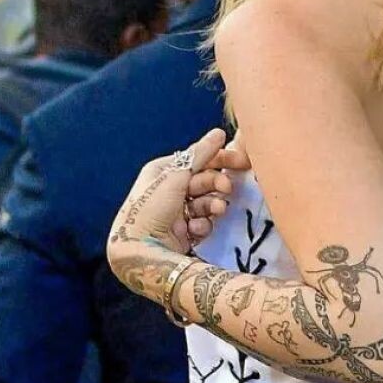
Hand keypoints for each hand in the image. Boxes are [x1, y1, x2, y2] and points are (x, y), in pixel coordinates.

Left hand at [109, 128, 235, 256]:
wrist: (141, 250)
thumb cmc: (152, 207)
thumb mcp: (176, 176)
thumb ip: (201, 154)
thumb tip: (219, 132)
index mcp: (163, 171)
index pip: (197, 160)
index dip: (219, 160)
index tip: (241, 161)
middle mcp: (169, 190)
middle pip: (204, 181)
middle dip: (216, 185)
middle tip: (226, 189)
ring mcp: (176, 212)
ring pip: (206, 202)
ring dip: (213, 206)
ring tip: (216, 211)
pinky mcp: (183, 232)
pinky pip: (202, 222)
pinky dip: (203, 224)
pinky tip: (195, 229)